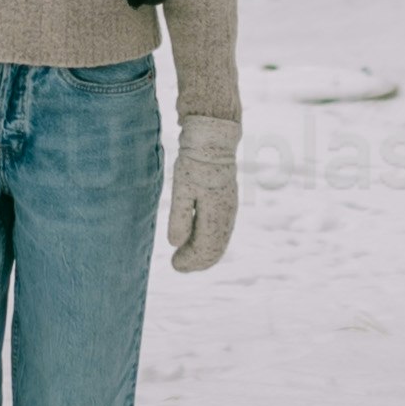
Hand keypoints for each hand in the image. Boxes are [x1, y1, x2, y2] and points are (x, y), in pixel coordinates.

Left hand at [167, 123, 237, 275]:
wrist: (214, 140)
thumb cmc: (194, 163)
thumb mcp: (182, 188)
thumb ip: (179, 217)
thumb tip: (174, 243)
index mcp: (216, 214)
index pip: (206, 248)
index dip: (190, 261)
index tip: (174, 264)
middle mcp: (227, 215)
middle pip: (215, 249)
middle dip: (197, 261)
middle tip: (177, 265)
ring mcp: (230, 209)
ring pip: (220, 241)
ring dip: (204, 253)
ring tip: (186, 258)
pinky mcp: (228, 202)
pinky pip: (222, 231)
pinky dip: (210, 241)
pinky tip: (197, 241)